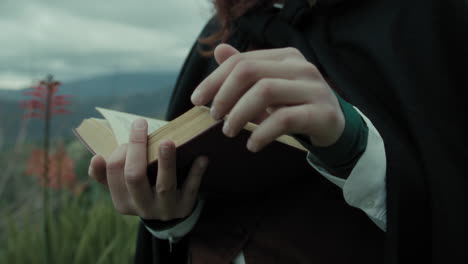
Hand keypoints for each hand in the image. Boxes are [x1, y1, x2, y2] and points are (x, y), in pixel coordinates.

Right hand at [88, 118, 208, 219]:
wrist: (169, 213)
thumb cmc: (143, 189)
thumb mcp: (124, 186)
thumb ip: (108, 173)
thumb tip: (97, 158)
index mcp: (122, 200)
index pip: (115, 172)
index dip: (121, 150)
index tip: (133, 129)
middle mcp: (142, 207)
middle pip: (134, 177)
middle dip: (136, 149)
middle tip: (140, 124)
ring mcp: (165, 208)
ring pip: (164, 185)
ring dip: (166, 162)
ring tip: (167, 142)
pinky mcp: (185, 206)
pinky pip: (192, 188)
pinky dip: (196, 172)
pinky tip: (201, 157)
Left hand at [191, 44, 344, 151]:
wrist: (334, 126)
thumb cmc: (295, 106)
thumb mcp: (269, 87)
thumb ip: (246, 70)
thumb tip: (219, 50)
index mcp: (285, 57)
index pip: (241, 61)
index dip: (214, 80)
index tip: (196, 100)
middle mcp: (300, 66)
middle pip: (249, 72)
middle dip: (224, 95)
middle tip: (214, 117)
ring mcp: (314, 88)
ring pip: (265, 91)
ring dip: (239, 114)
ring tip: (229, 131)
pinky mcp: (322, 113)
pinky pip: (284, 119)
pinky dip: (262, 132)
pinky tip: (252, 145)